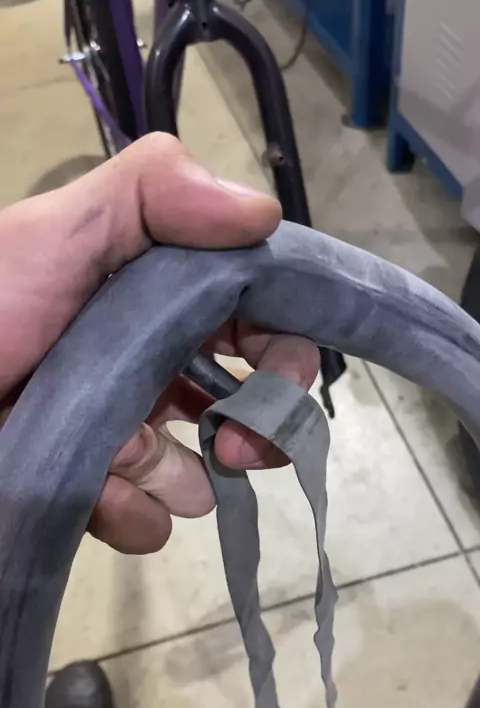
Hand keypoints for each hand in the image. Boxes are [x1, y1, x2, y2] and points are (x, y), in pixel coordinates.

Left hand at [0, 134, 318, 553]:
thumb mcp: (58, 233)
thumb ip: (153, 194)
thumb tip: (264, 213)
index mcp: (157, 294)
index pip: (257, 316)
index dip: (285, 346)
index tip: (284, 380)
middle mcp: (148, 357)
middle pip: (245, 396)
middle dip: (261, 424)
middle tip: (246, 449)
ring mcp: (122, 426)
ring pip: (197, 465)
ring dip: (189, 477)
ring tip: (150, 472)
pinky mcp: (92, 484)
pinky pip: (142, 511)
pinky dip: (134, 512)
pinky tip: (107, 501)